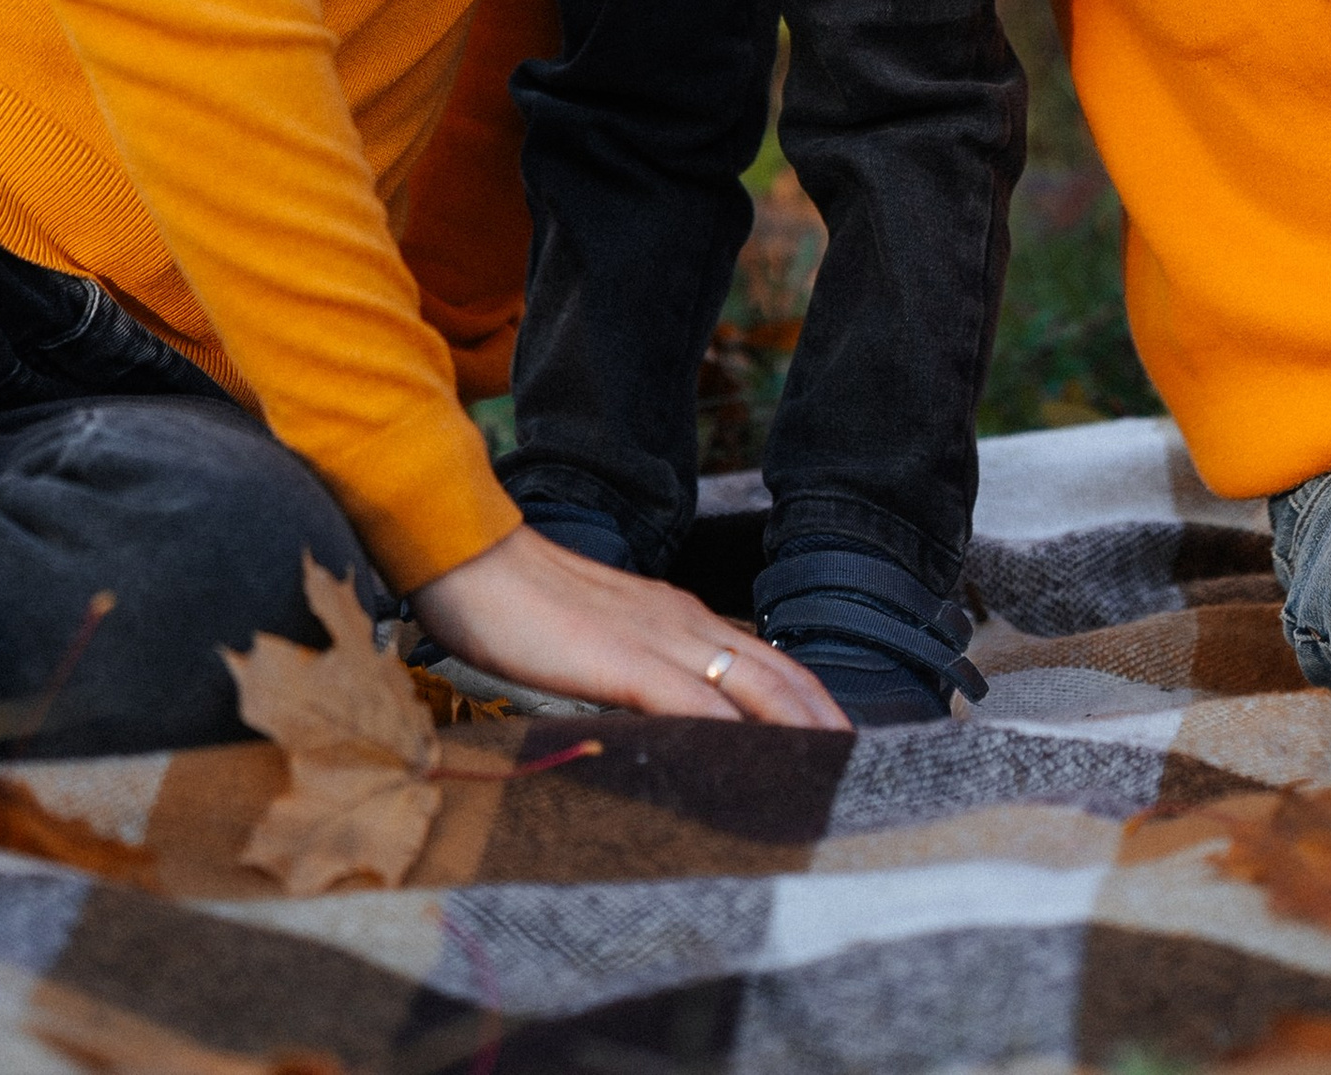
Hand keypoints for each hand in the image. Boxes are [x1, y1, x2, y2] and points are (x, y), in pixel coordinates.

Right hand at [407, 523, 848, 729]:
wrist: (468, 555)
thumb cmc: (517, 600)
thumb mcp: (591, 638)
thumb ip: (631, 668)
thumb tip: (662, 713)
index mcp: (675, 615)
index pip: (762, 659)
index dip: (806, 698)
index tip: (837, 737)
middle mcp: (681, 620)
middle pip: (777, 673)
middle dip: (825, 720)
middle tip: (861, 766)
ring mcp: (657, 636)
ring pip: (753, 686)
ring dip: (799, 731)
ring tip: (833, 776)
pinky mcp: (624, 660)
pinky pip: (694, 706)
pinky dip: (734, 741)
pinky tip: (757, 770)